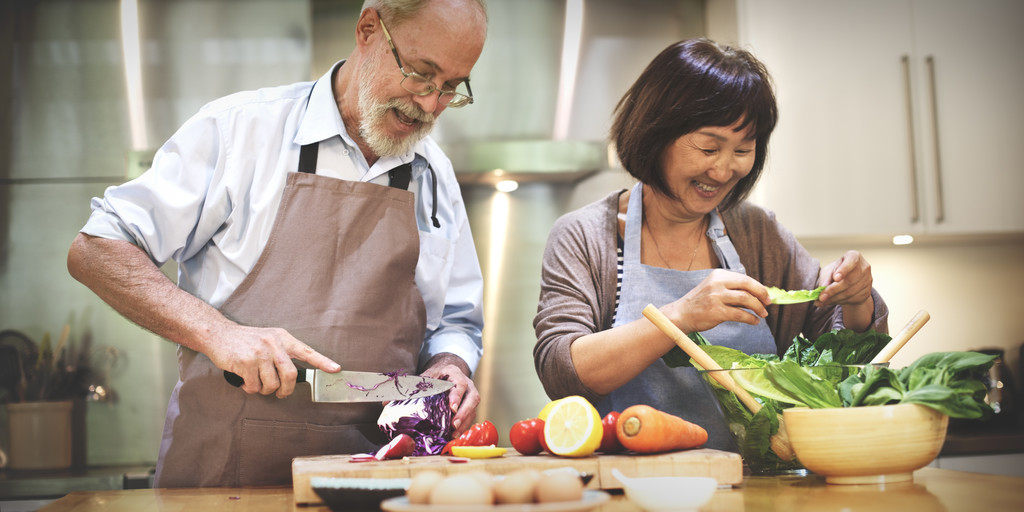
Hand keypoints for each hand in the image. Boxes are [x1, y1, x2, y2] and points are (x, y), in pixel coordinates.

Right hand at [207, 324, 339, 398]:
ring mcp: (259, 353)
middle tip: (281, 394)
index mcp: (283, 338)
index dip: (322, 361)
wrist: (219, 334)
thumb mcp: (269, 337)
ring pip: (272, 384)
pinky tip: (246, 381)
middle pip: (291, 375)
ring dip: (265, 390)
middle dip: (287, 390)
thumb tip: (295, 374)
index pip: (306, 351)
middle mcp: (273, 344)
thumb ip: (283, 351)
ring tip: (257, 383)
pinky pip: (255, 386)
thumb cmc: (246, 340)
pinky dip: (251, 389)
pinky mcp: (245, 362)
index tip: (336, 369)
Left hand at [421, 353, 478, 436]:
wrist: (448, 373)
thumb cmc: (437, 376)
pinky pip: (470, 418)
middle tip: (454, 425)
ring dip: (464, 423)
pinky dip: (462, 427)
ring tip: (453, 434)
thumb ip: (422, 384)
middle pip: (472, 398)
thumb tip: (408, 396)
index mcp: (456, 374)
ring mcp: (471, 397)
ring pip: (473, 410)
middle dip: (464, 413)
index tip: (452, 408)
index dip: (457, 396)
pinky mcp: (470, 408)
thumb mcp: (429, 375)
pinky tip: (453, 435)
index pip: (460, 384)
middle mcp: (468, 385)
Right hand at [664, 269, 769, 332]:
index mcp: (718, 275)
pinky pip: (740, 314)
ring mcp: (716, 297)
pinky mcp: (716, 311)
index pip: (744, 278)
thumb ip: (732, 289)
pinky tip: (754, 321)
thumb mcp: (714, 289)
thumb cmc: (700, 303)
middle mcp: (717, 283)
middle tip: (768, 303)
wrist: (681, 314)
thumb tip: (757, 294)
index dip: (759, 287)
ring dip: (758, 307)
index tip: (766, 295)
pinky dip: (750, 318)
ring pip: (746, 299)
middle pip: (747, 285)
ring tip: (763, 314)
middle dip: (762, 294)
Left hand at [816, 250, 874, 330]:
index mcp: (854, 256)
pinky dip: (839, 302)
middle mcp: (864, 267)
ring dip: (834, 298)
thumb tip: (823, 287)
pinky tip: (831, 301)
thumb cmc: (837, 272)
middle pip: (850, 280)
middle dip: (833, 290)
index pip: (851, 261)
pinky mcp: (867, 292)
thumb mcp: (829, 270)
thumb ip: (826, 277)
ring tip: (822, 300)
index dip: (844, 270)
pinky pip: (852, 299)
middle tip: (821, 297)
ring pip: (850, 292)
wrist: (848, 281)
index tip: (835, 278)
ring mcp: (867, 280)